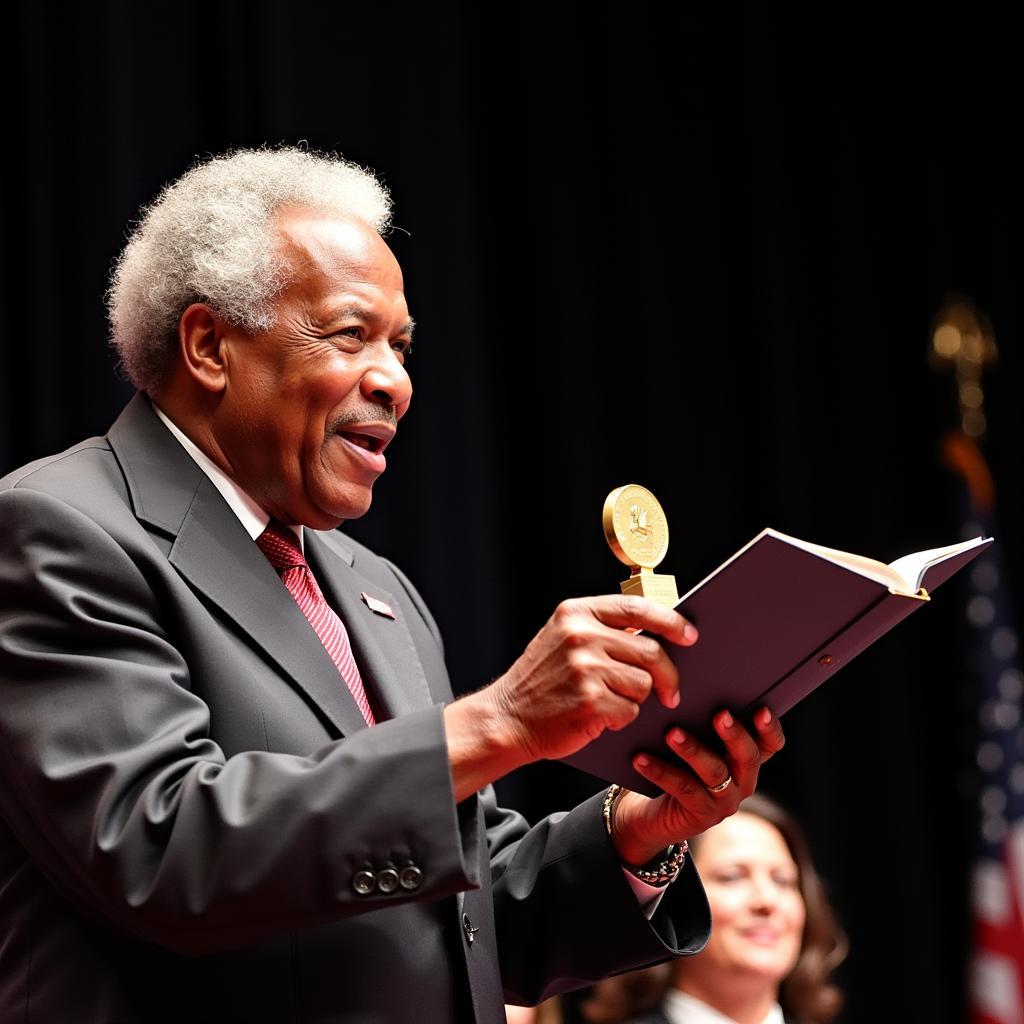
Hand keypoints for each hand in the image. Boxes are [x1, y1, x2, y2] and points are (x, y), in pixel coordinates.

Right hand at [443, 595, 697, 800]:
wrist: (507, 718)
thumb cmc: (540, 682)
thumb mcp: (562, 639)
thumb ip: (601, 629)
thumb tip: (657, 633)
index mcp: (575, 613)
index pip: (637, 609)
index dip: (670, 621)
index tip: (689, 635)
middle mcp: (580, 635)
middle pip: (650, 651)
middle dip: (667, 676)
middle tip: (670, 692)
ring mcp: (585, 668)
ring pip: (643, 684)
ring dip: (635, 699)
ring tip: (609, 701)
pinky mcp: (590, 701)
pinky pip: (630, 710)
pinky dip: (621, 719)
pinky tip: (598, 717)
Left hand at [610, 707, 784, 866]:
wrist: (650, 813)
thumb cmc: (673, 764)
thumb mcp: (692, 741)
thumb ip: (699, 721)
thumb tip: (686, 689)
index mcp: (745, 760)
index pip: (770, 745)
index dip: (770, 729)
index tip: (762, 710)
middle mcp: (742, 782)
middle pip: (748, 757)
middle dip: (735, 735)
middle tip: (720, 715)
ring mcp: (724, 802)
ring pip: (715, 772)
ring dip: (693, 750)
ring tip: (671, 734)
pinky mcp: (701, 816)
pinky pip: (683, 790)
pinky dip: (661, 771)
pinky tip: (641, 759)